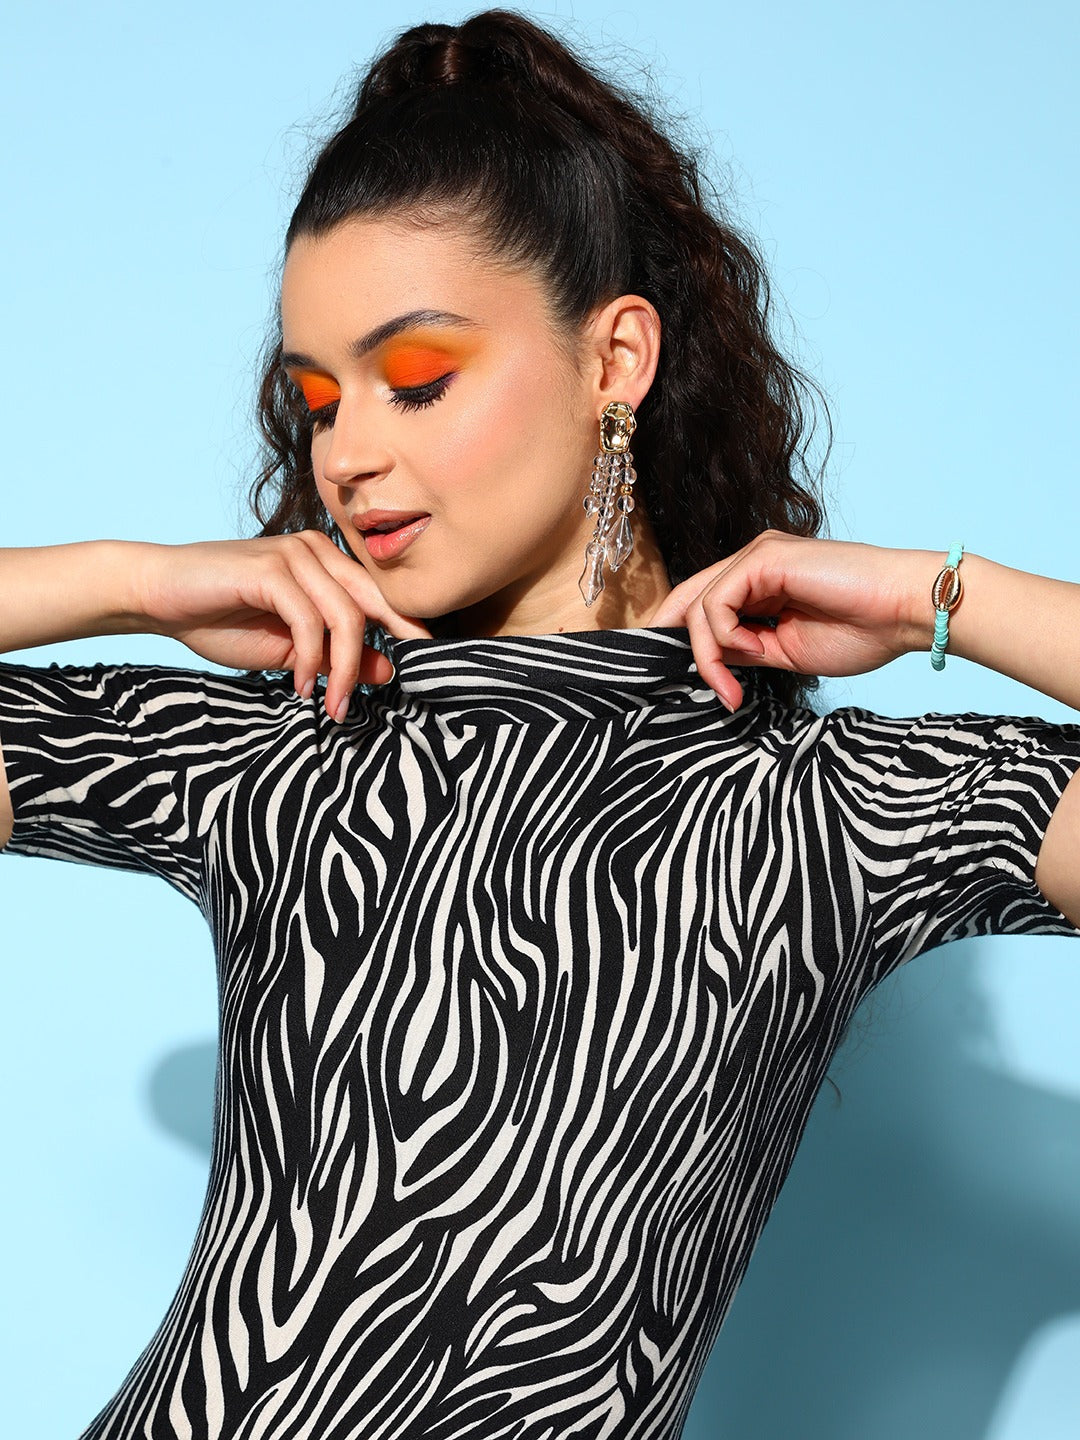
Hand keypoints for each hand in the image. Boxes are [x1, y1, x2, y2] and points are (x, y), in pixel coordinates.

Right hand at [132, 531, 432, 720]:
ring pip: (346, 616)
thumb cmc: (220, 620)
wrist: (157, 597)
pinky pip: (309, 620)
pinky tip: (301, 686)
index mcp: (328, 564)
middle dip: (381, 657)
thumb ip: (339, 656)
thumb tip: (390, 672)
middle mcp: (318, 550)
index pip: (382, 598)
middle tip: (375, 701)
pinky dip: (311, 660)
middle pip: (373, 605)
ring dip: (344, 669)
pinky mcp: (270, 568)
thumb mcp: (291, 650)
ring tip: (331, 705)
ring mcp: (295, 554)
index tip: (423, 673)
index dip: (405, 634)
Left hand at [646, 530, 933, 710]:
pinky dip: (724, 634)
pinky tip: (755, 649)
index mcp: (760, 584)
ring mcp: (758, 557)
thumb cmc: (862, 632)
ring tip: (733, 686)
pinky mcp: (764, 557)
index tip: (681, 679)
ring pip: (698, 606)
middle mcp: (754, 565)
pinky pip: (717, 601)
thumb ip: (743, 649)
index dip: (680, 639)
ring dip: (708, 655)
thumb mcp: (784, 650)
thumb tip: (706, 661)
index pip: (701, 605)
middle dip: (677, 647)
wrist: (905, 614)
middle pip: (690, 602)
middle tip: (694, 688)